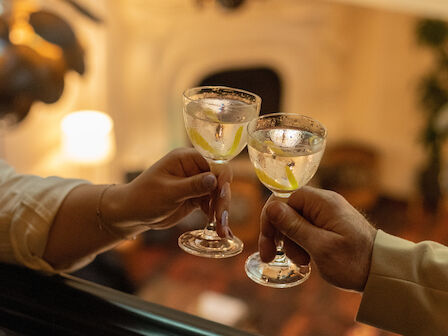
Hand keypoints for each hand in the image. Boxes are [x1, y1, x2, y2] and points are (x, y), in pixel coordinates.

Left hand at [105, 148, 230, 234]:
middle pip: (219, 180)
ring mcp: (196, 183)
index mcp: (186, 159)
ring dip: (221, 211)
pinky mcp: (196, 197)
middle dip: (222, 199)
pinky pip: (211, 204)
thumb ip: (193, 185)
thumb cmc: (144, 197)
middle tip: (221, 218)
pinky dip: (215, 216)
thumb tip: (215, 179)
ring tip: (221, 230)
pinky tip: (220, 229)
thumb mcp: (169, 192)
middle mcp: (193, 168)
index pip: (214, 163)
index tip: (222, 195)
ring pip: (217, 194)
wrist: (132, 213)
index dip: (222, 178)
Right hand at [259, 186, 376, 291]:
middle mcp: (323, 203)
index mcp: (322, 202)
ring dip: (291, 242)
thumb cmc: (355, 262)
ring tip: (302, 262)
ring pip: (295, 222)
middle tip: (272, 257)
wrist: (385, 273)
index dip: (271, 219)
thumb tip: (272, 207)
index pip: (283, 198)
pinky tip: (307, 259)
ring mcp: (327, 214)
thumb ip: (294, 226)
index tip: (267, 244)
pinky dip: (301, 243)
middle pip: (287, 210)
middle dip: (278, 234)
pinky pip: (306, 229)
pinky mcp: (330, 225)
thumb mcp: (320, 247)